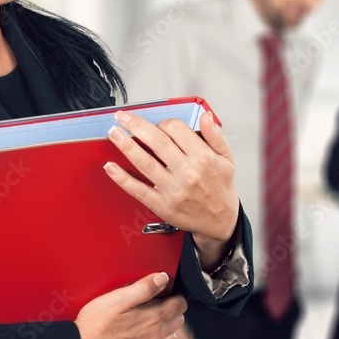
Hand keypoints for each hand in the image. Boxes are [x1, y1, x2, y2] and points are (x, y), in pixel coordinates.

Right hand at [74, 272, 186, 338]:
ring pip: (171, 337)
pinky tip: (148, 337)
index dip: (175, 295)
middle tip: (159, 301)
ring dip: (168, 327)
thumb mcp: (118, 298)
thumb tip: (161, 278)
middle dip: (173, 309)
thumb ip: (143, 288)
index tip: (165, 290)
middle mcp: (154, 335)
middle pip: (178, 320)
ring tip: (155, 317)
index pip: (179, 305)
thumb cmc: (95, 323)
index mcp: (152, 318)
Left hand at [104, 110, 239, 268]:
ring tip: (114, 133)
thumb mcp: (227, 158)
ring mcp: (173, 190)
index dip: (163, 122)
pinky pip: (138, 190)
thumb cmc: (221, 187)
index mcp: (203, 158)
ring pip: (145, 163)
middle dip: (136, 126)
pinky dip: (122, 178)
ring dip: (126, 146)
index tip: (157, 123)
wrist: (220, 222)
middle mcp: (187, 173)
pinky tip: (111, 167)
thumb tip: (205, 116)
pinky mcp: (162, 205)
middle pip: (157, 142)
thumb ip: (216, 135)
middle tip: (123, 117)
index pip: (177, 130)